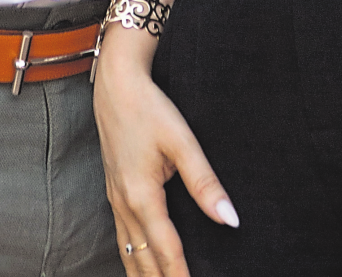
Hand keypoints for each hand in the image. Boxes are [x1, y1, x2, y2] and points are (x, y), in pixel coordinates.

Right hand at [94, 42, 237, 276]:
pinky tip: (138, 266)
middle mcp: (124, 204)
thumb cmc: (149, 107)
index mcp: (142, 196)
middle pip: (143, 261)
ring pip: (128, 253)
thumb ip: (205, 182)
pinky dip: (131, 259)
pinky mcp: (113, 192)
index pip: (166, 251)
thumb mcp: (181, 140)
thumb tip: (229, 218)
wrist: (114, 83)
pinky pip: (121, 238)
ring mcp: (115, 200)